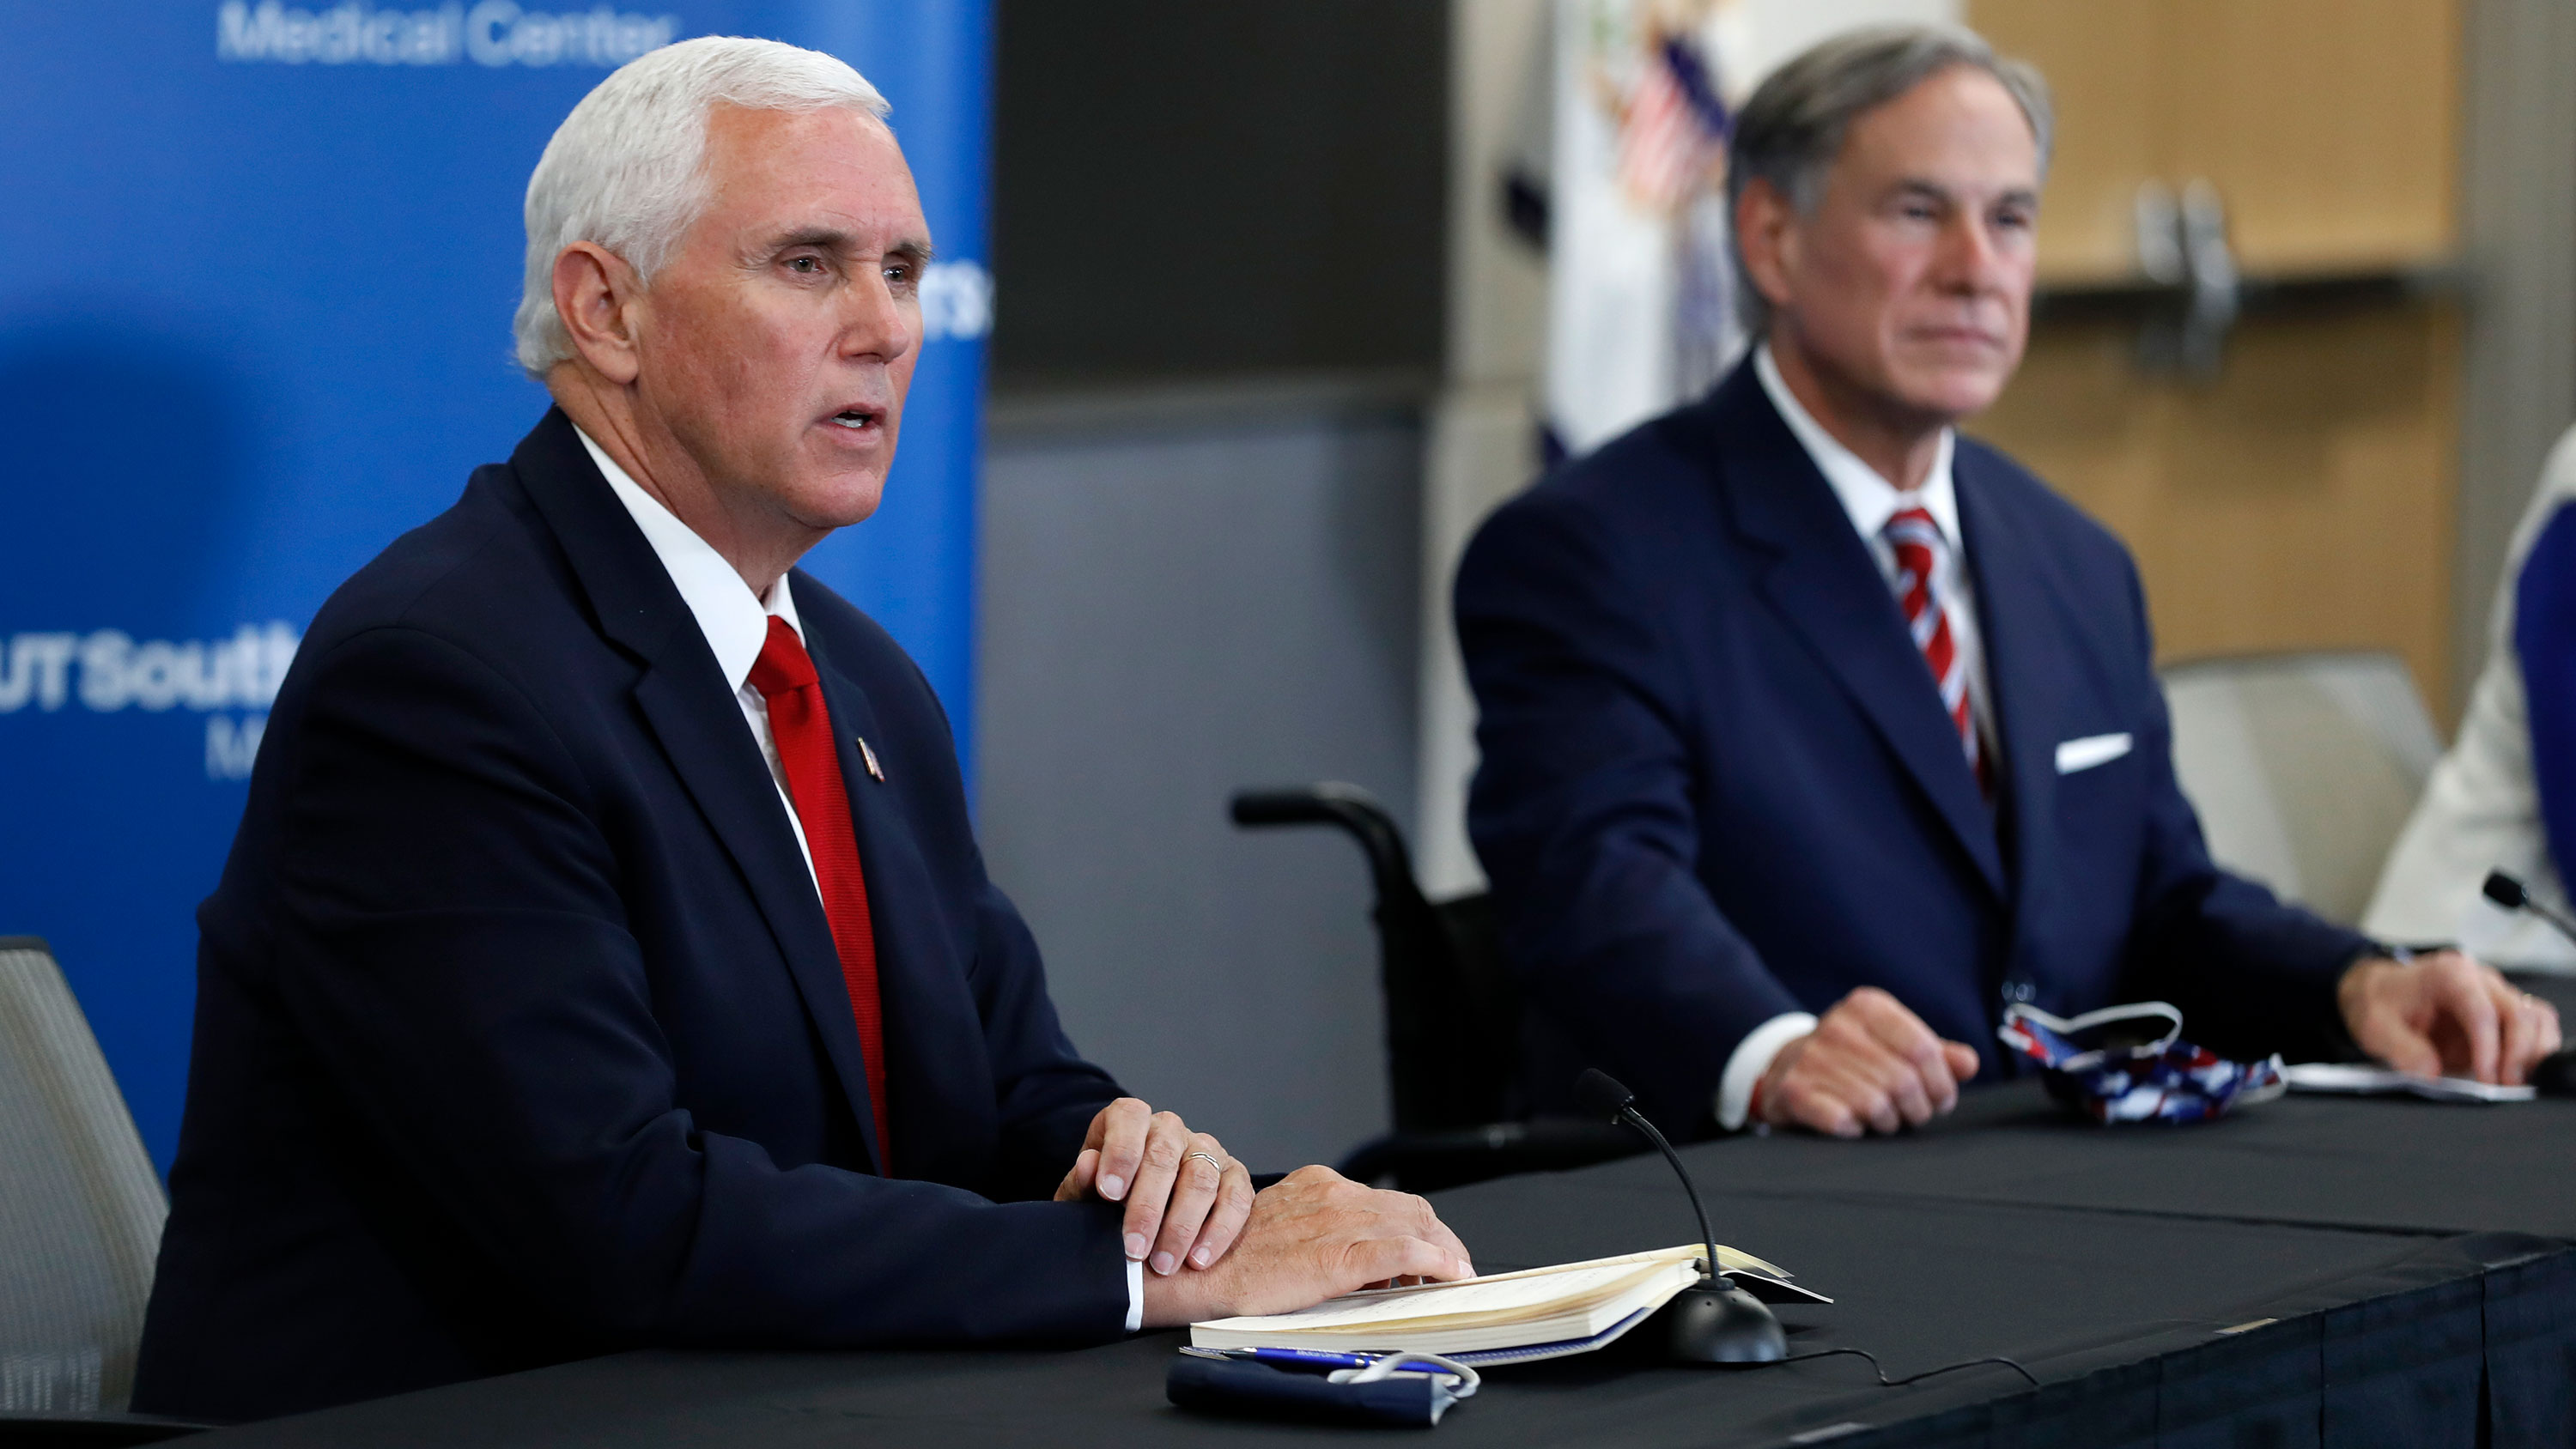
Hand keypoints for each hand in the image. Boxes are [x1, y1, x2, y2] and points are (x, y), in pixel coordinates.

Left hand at [1055, 1098, 1254, 1276]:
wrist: (1140, 1216)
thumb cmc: (1108, 1200)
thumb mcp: (1086, 1194)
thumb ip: (1083, 1183)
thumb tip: (1087, 1166)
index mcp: (1131, 1120)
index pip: (1130, 1117)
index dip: (1120, 1153)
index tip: (1109, 1193)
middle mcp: (1171, 1129)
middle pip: (1164, 1155)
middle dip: (1147, 1206)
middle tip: (1133, 1248)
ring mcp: (1206, 1149)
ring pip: (1201, 1178)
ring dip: (1181, 1227)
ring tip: (1163, 1263)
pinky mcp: (1234, 1175)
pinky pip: (1235, 1198)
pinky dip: (1218, 1231)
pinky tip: (1198, 1259)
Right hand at [1137, 1165, 1474, 1327]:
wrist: (1195, 1271)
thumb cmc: (1228, 1258)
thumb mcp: (1282, 1229)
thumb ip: (1319, 1232)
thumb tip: (1361, 1260)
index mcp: (1319, 1185)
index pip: (1387, 1200)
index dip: (1417, 1226)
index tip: (1429, 1250)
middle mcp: (1334, 1195)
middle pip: (1410, 1208)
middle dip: (1441, 1238)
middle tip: (1452, 1267)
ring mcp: (1339, 1222)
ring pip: (1415, 1225)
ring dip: (1444, 1252)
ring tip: (1452, 1277)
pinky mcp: (1340, 1255)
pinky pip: (1405, 1251)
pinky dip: (1436, 1262)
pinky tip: (1449, 1275)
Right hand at [1756, 986, 1981, 1136]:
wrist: (1787, 1066)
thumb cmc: (1855, 1058)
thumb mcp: (1895, 1045)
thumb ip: (1937, 1054)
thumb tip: (1968, 1063)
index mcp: (1867, 1007)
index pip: (1923, 1049)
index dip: (1942, 1083)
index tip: (1942, 1099)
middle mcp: (1836, 1025)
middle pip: (1903, 1081)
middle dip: (1917, 1108)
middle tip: (1913, 1114)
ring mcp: (1811, 1057)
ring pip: (1876, 1105)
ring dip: (1888, 1122)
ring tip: (1884, 1119)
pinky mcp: (1793, 1089)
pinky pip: (1841, 1120)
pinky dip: (1855, 1130)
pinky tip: (1853, 1123)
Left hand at [2338, 950, 2562, 1085]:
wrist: (2379, 991)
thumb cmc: (2379, 1002)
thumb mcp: (2375, 1026)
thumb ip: (2401, 1048)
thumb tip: (2430, 1073)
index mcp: (2449, 974)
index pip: (2482, 1011)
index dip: (2488, 1048)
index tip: (2485, 1078)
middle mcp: (2481, 980)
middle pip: (2519, 1013)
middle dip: (2517, 1053)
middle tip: (2504, 1085)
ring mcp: (2495, 995)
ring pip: (2536, 1018)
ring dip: (2532, 1052)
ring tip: (2514, 1081)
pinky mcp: (2502, 1013)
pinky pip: (2535, 1026)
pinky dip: (2536, 1049)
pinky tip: (2519, 1071)